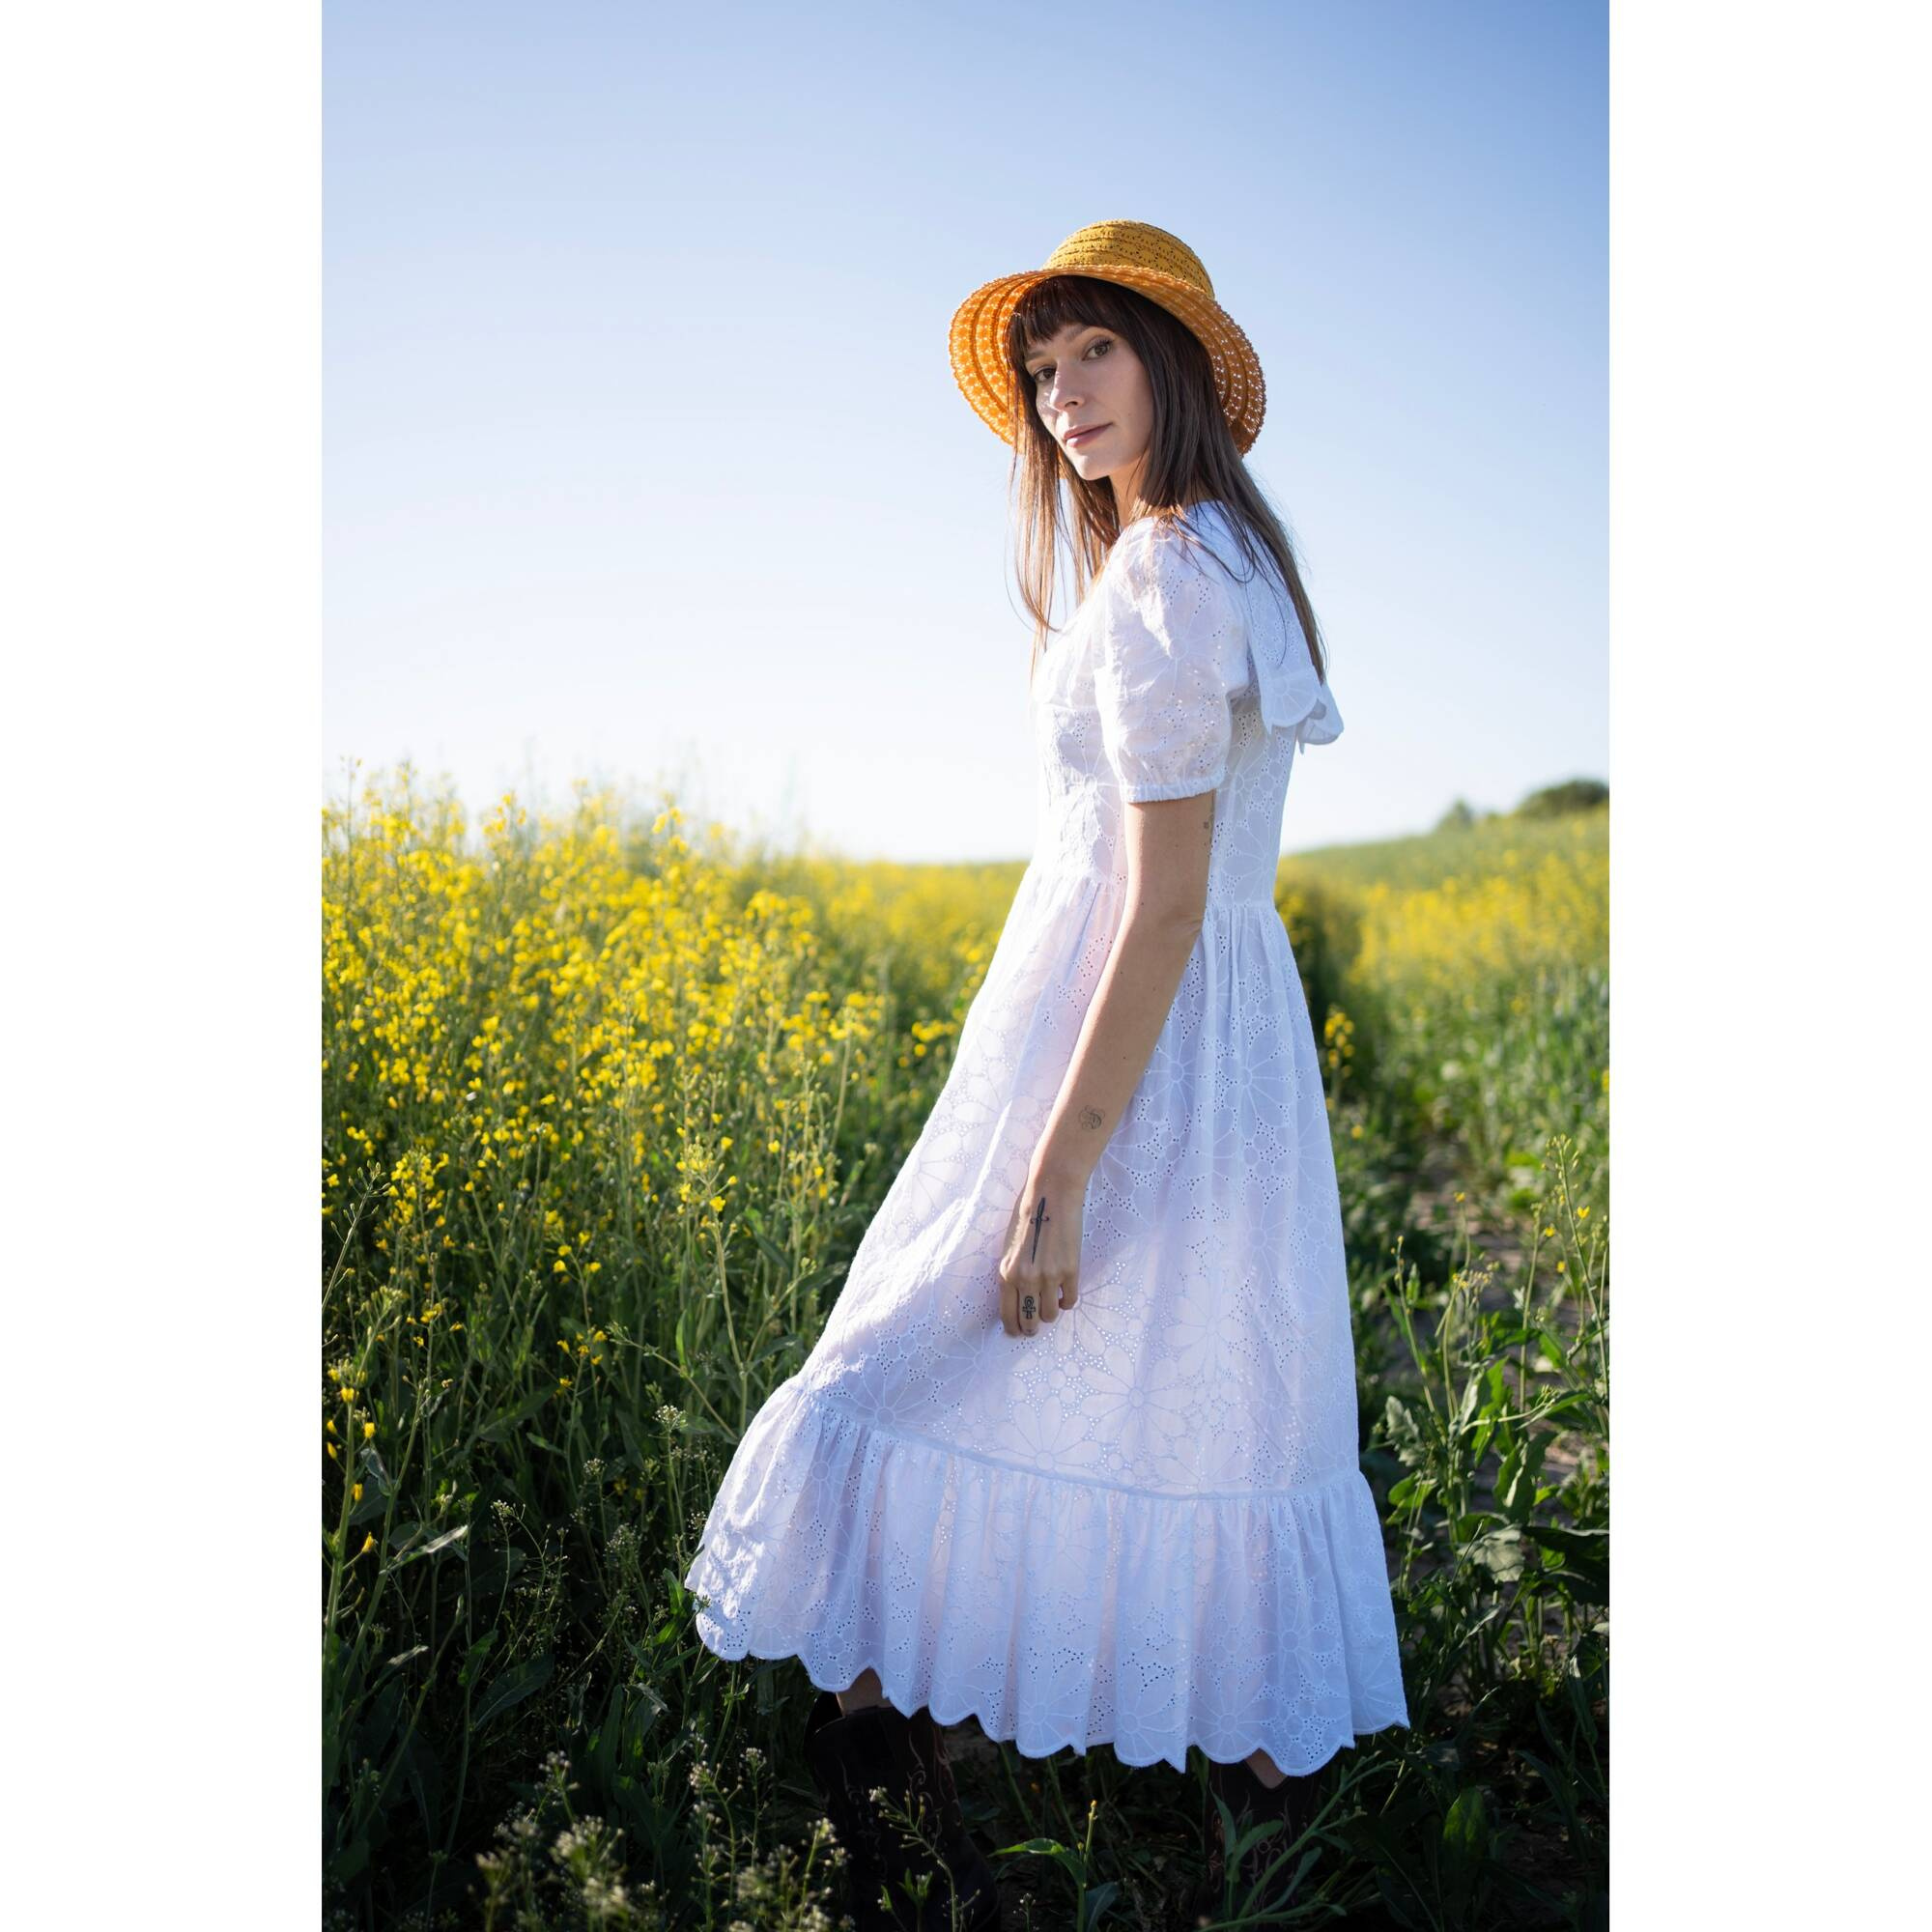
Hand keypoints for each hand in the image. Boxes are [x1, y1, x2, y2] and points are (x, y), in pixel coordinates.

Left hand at [997, 1167, 1083, 1336]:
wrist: (1050, 1195)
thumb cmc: (1027, 1216)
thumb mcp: (1009, 1248)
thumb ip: (1013, 1273)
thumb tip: (1019, 1297)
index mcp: (1006, 1273)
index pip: (1007, 1315)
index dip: (1014, 1328)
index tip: (1018, 1332)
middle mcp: (1026, 1279)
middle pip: (1029, 1321)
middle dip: (1032, 1326)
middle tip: (1036, 1325)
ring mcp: (1049, 1277)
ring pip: (1050, 1315)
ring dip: (1051, 1312)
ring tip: (1052, 1302)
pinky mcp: (1070, 1271)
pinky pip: (1070, 1300)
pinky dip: (1067, 1300)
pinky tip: (1064, 1291)